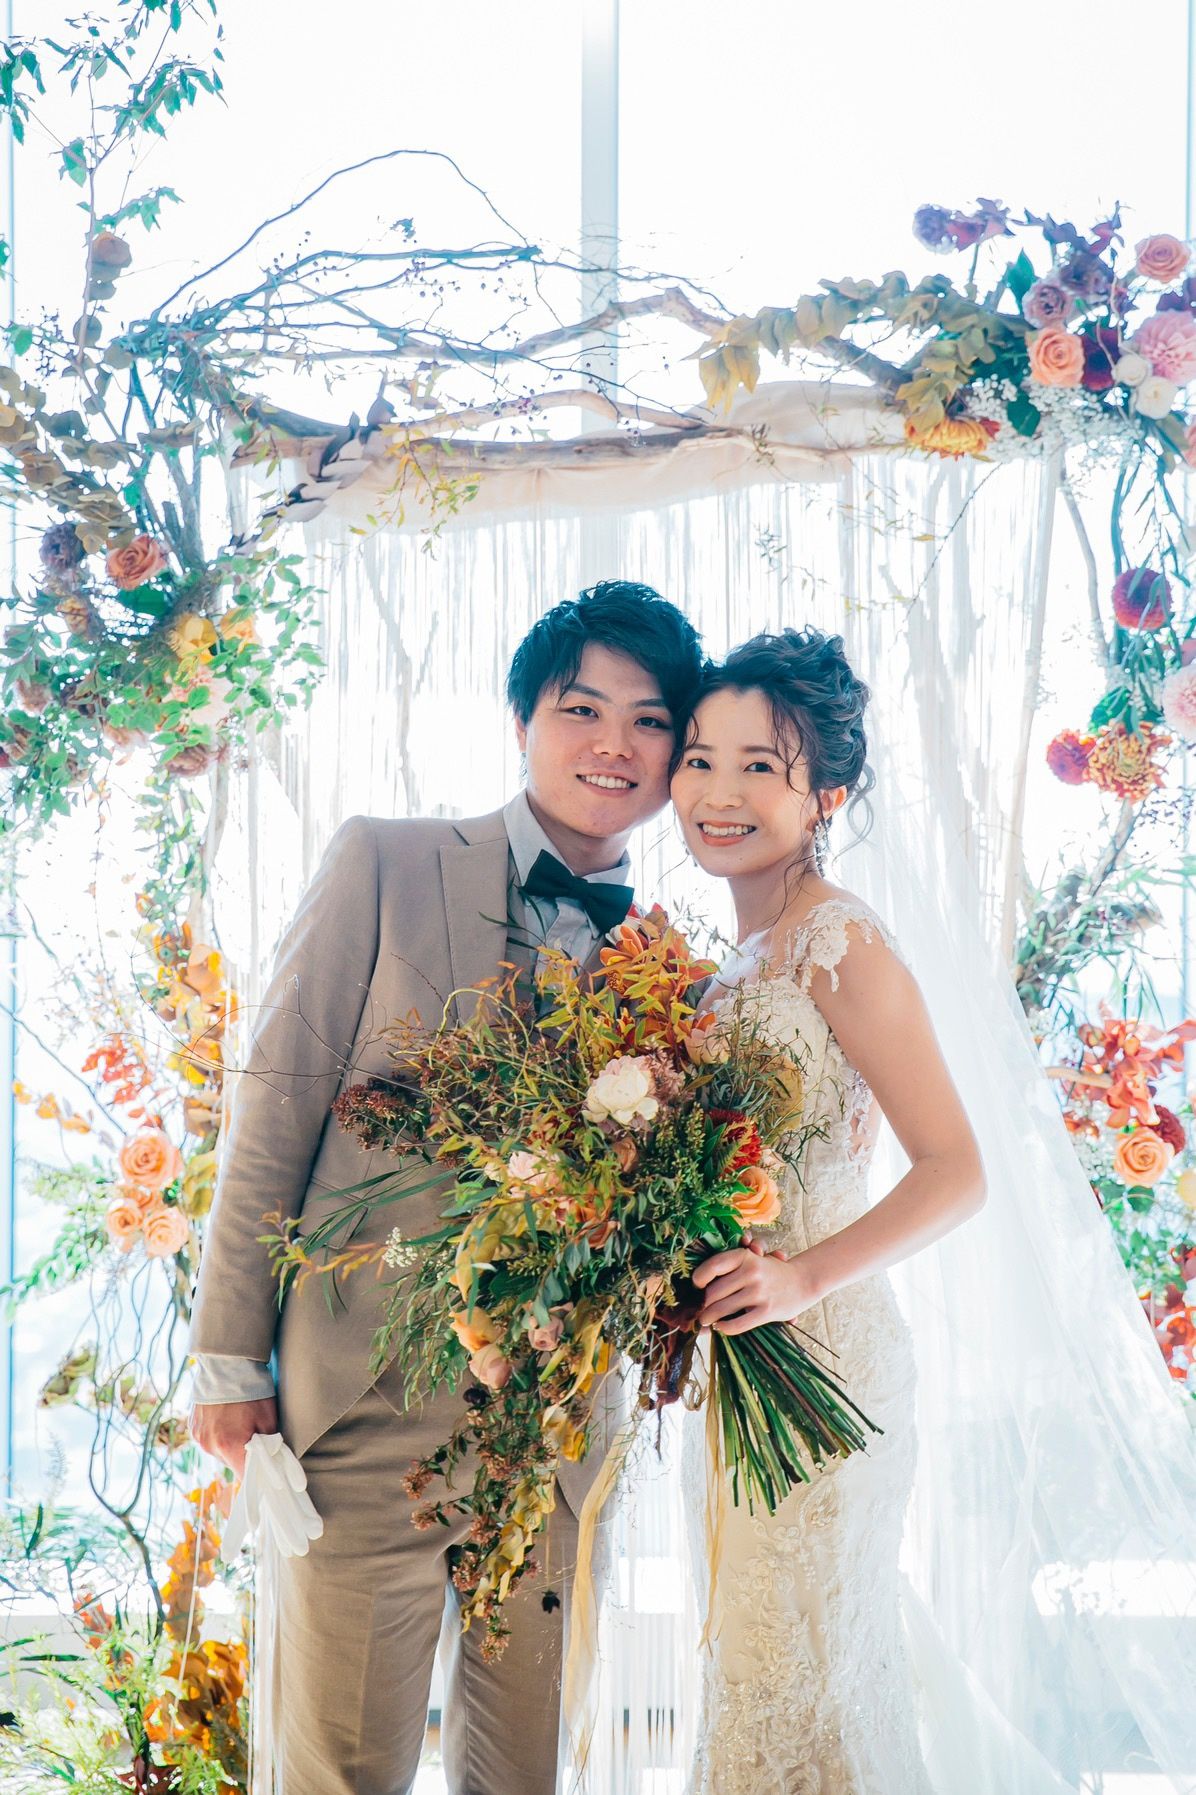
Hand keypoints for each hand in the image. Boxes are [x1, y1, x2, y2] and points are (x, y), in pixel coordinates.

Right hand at [190, 1397, 278, 1477]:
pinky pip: (208, 1439)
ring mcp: (199, 1437)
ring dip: (228, 1443)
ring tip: (237, 1421)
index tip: (264, 1470)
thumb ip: (268, 1447)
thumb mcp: (268, 1420)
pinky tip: (225, 1417)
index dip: (256, 1474)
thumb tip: (271, 1462)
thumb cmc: (252, 1391)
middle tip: (253, 1434)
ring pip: (219, 1451)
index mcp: (229, 1446)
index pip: (244, 1476)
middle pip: (231, 1463)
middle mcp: (209, 1446)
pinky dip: (217, 1433)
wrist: (227, 1364)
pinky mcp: (193, 1427)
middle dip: (243, 1454)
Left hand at [692, 1237, 821, 1335]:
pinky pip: (738, 1324)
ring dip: (709, 1318)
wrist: (802, 1281)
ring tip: (705, 1321)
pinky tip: (721, 1328)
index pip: (714, 1265)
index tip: (697, 1286)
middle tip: (697, 1311)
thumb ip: (731, 1267)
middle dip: (702, 1305)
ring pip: (722, 1309)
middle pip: (714, 1292)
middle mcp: (751, 1271)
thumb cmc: (770, 1270)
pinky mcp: (767, 1311)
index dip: (700, 1278)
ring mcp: (759, 1292)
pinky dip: (725, 1328)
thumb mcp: (753, 1259)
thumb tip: (701, 1285)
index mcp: (745, 1256)